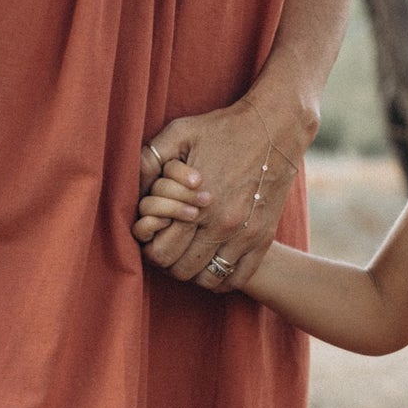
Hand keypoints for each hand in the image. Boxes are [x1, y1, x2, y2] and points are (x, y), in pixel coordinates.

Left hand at [136, 98, 300, 290]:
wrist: (275, 127)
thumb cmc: (222, 129)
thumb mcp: (179, 133)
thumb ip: (150, 159)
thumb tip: (132, 190)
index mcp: (196, 205)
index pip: (161, 254)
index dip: (150, 250)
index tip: (152, 239)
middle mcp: (222, 226)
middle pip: (183, 271)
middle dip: (170, 262)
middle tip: (170, 247)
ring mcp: (245, 235)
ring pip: (209, 280)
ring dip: (195, 273)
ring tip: (190, 256)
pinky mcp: (263, 238)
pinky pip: (238, 278)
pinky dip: (222, 280)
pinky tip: (213, 264)